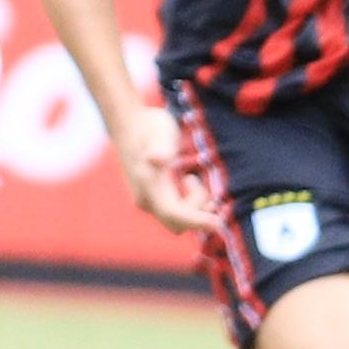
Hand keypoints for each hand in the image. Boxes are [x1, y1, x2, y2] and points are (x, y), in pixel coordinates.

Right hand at [110, 98, 220, 233]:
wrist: (128, 124)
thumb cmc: (149, 126)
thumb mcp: (161, 132)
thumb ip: (161, 147)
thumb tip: (153, 158)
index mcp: (148, 185)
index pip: (174, 214)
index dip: (197, 222)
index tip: (220, 224)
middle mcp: (145, 199)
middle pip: (177, 223)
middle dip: (197, 214)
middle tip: (210, 195)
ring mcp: (146, 200)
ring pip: (176, 219)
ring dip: (192, 207)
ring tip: (191, 177)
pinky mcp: (151, 198)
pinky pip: (173, 213)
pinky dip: (187, 205)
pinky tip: (189, 182)